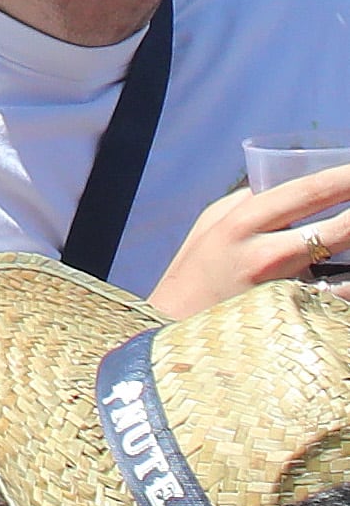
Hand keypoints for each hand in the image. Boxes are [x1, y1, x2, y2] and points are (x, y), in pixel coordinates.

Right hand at [148, 155, 349, 316]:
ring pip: (345, 264)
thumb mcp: (210, 226)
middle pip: (337, 226)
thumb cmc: (195, 271)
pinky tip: (348, 271)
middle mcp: (263, 253)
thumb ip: (245, 202)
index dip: (342, 178)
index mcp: (241, 223)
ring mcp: (282, 289)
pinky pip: (339, 296)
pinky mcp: (294, 317)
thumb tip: (283, 182)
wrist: (173, 327)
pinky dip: (347, 281)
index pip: (305, 192)